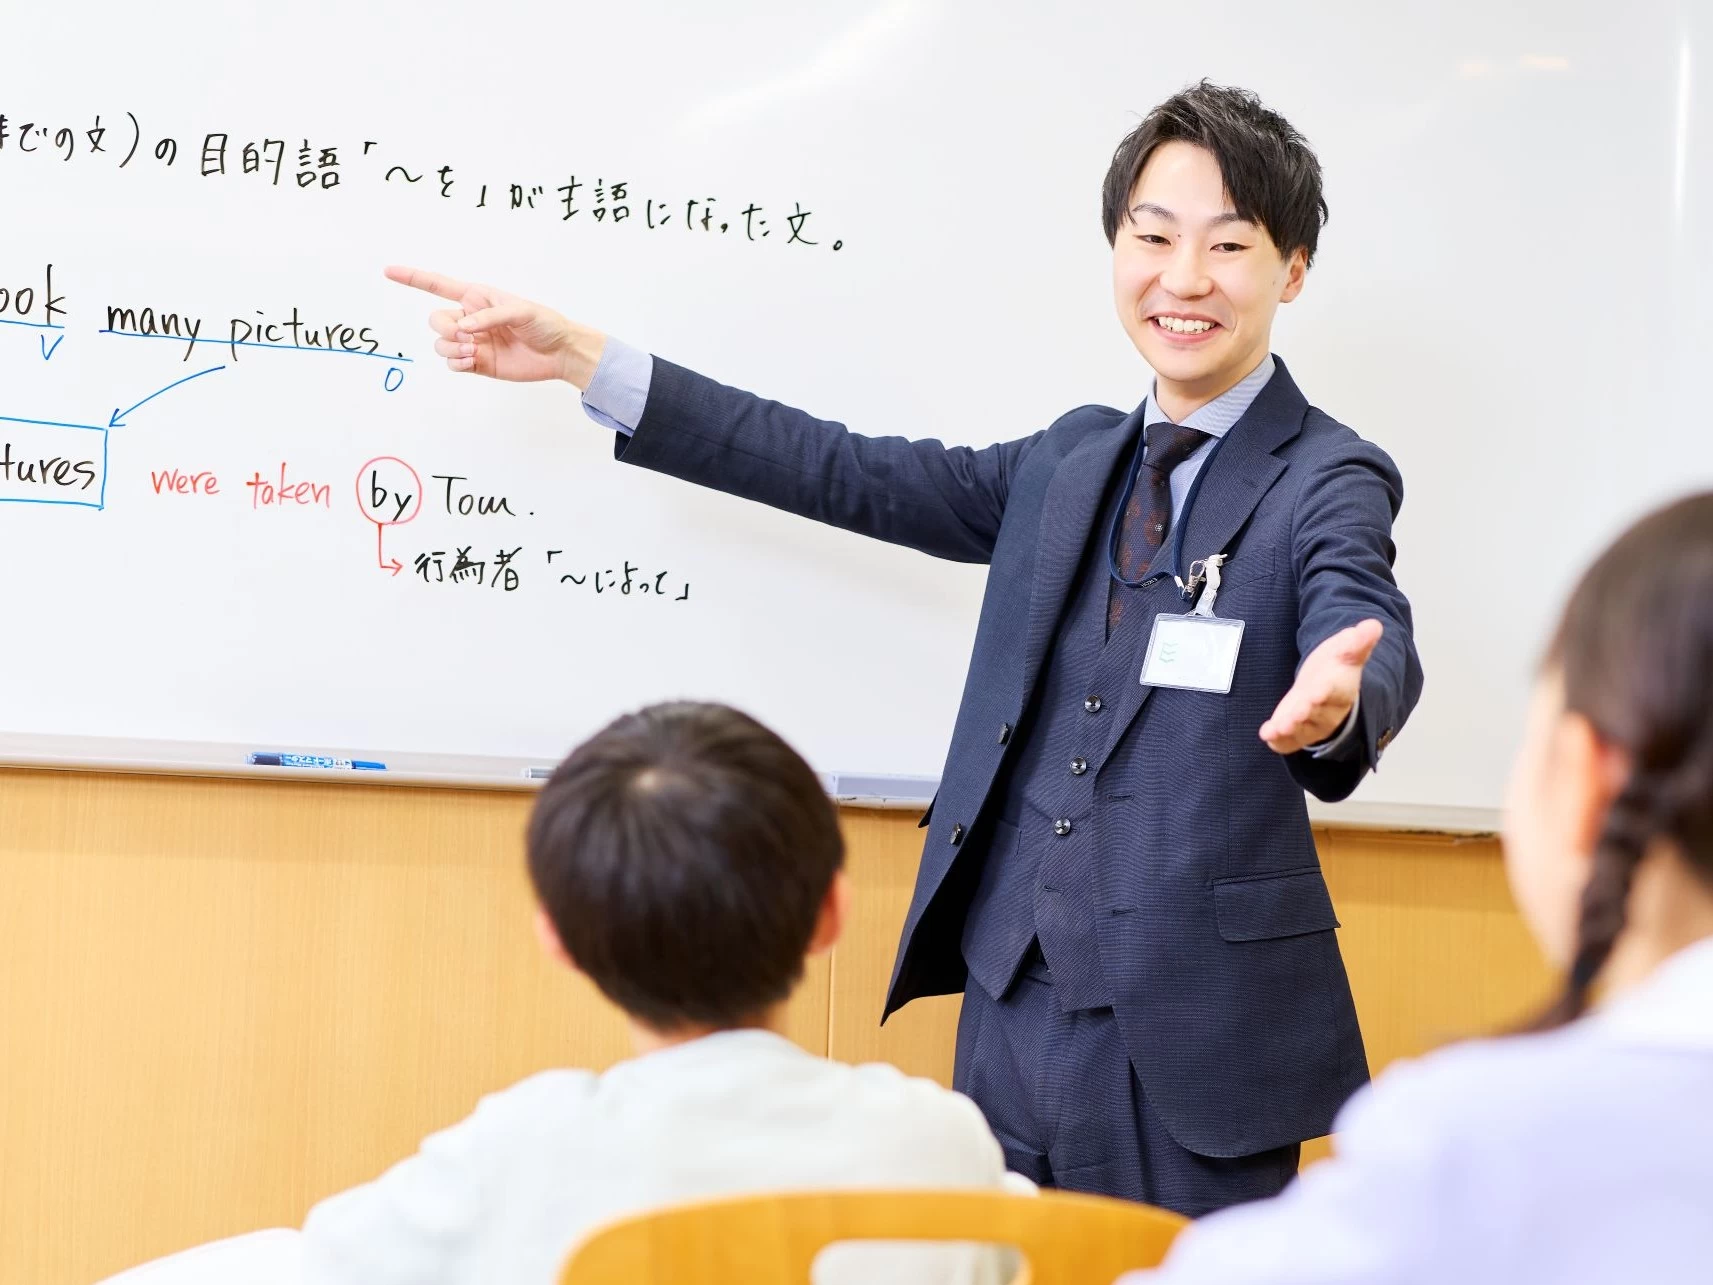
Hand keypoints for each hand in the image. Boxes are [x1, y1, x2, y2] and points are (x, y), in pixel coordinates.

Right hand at [383, 265, 605, 388]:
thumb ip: (490, 316)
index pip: (439, 285)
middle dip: (444, 328)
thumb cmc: (545, 323)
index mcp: (477, 297)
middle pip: (435, 320)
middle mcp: (470, 318)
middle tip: (468, 336)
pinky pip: (452, 364)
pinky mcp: (477, 363)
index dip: (413, 278)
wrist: (560, 353)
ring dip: (451, 348)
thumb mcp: (522, 310)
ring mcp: (472, 342)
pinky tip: (474, 361)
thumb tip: (465, 329)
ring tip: (475, 351)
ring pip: (440, 344)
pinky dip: (457, 363)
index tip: (388, 271)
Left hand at [1259, 619, 1381, 754]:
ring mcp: (1313, 724)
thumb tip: (1373, 626)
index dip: (1324, 692)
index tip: (1315, 693)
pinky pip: (1289, 742)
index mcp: (1341, 689)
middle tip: (1293, 716)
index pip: (1334, 692)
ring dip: (1289, 731)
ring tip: (1276, 729)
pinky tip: (1267, 735)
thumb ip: (1357, 641)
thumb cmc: (1335, 666)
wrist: (1327, 683)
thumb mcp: (1346, 649)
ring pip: (1302, 731)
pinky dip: (1279, 741)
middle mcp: (1328, 710)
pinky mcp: (1297, 732)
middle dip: (1304, 715)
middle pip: (1317, 715)